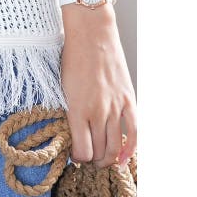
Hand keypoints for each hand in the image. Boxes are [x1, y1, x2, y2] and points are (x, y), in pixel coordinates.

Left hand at [60, 9, 136, 169]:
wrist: (91, 35)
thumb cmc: (71, 58)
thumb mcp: (62, 85)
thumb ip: (68, 110)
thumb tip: (71, 131)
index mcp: (77, 109)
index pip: (82, 150)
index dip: (79, 158)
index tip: (75, 156)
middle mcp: (97, 112)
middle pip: (99, 151)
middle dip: (93, 160)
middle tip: (89, 160)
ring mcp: (115, 107)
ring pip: (115, 146)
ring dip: (109, 158)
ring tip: (103, 161)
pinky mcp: (128, 100)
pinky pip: (134, 132)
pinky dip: (130, 149)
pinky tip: (124, 158)